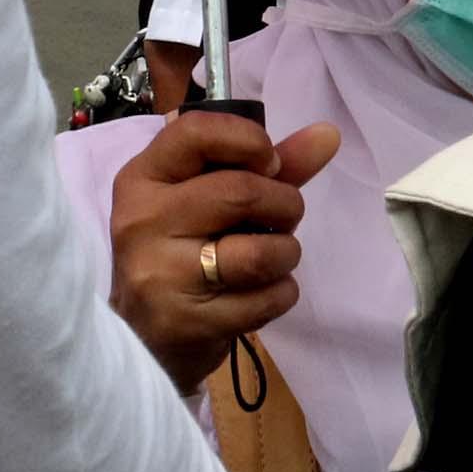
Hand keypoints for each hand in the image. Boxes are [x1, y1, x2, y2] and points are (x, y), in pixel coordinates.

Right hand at [109, 111, 339, 396]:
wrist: (143, 339)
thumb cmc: (183, 251)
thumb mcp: (210, 199)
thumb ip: (268, 164)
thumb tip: (328, 134)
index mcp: (144, 178)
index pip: (196, 132)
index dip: (249, 141)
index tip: (269, 164)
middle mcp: (144, 221)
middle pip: (241, 192)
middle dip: (285, 205)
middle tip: (282, 219)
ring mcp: (162, 274)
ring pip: (259, 253)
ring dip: (286, 252)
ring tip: (273, 257)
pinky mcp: (188, 322)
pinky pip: (267, 298)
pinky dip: (281, 292)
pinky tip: (261, 292)